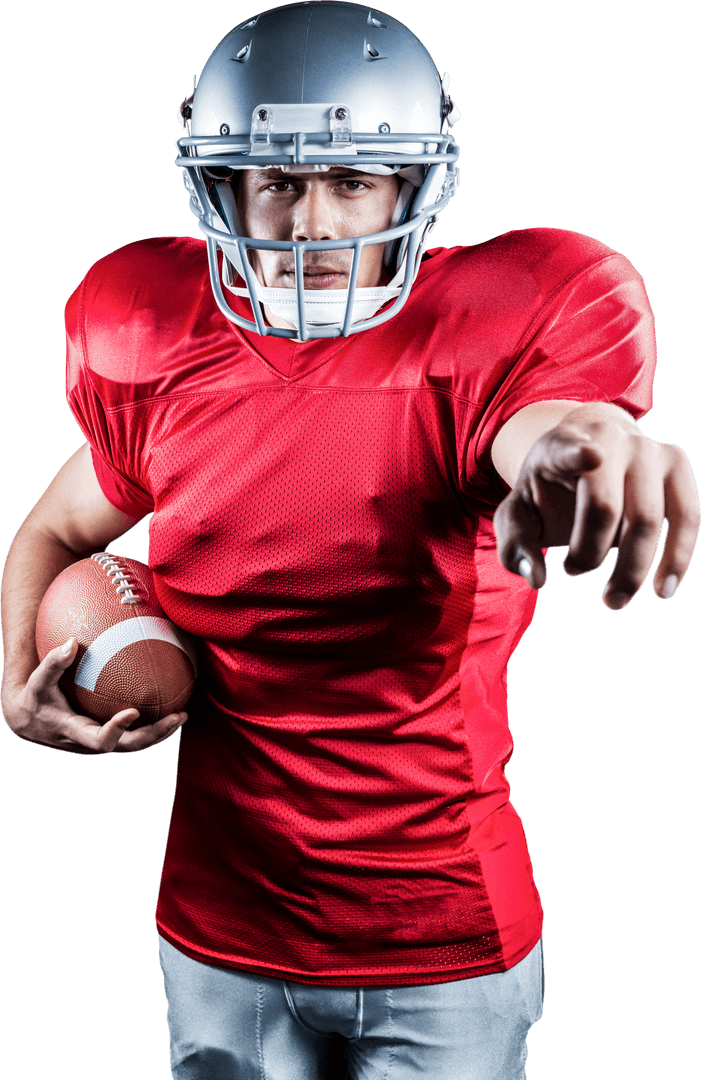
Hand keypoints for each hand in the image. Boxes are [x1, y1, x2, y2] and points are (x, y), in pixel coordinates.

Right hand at [2, 637, 187, 752]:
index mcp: (75, 732)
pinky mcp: (107, 737)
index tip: (134, 712)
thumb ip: (53, 663)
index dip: (118, 729)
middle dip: (155, 734)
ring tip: (183, 715)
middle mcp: (92, 743)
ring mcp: (101, 742)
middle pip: (129, 747)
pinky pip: (134, 736)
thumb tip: (72, 642)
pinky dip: (153, 726)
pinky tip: (171, 708)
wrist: (29, 721)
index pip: (100, 739)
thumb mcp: (37, 682)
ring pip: (135, 745)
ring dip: (161, 733)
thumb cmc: (34, 697)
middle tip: (178, 716)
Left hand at [492, 405, 699, 608]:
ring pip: (648, 519)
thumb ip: (514, 545)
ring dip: (631, 569)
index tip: (590, 457)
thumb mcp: (518, 513)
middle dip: (589, 554)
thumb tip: (537, 579)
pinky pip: (687, 517)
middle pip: (606, 507)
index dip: (578, 454)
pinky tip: (663, 589)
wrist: (588, 457)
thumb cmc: (548, 490)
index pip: (568, 449)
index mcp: (560, 445)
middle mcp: (609, 440)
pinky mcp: (676, 469)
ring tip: (613, 601)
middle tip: (571, 573)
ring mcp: (648, 450)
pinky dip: (677, 558)